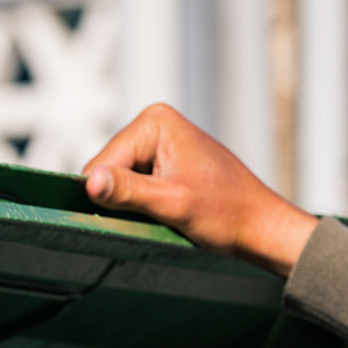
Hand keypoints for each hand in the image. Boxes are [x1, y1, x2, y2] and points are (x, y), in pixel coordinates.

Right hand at [82, 103, 318, 277]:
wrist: (259, 225)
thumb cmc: (225, 212)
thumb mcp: (171, 204)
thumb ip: (128, 191)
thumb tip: (88, 183)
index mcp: (154, 122)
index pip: (102, 164)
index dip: (108, 197)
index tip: (136, 216)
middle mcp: (154, 124)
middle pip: (107, 170)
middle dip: (121, 199)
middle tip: (155, 216)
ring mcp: (158, 142)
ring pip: (117, 181)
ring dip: (131, 204)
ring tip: (163, 214)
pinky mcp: (163, 160)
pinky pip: (133, 185)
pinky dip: (141, 204)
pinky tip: (163, 211)